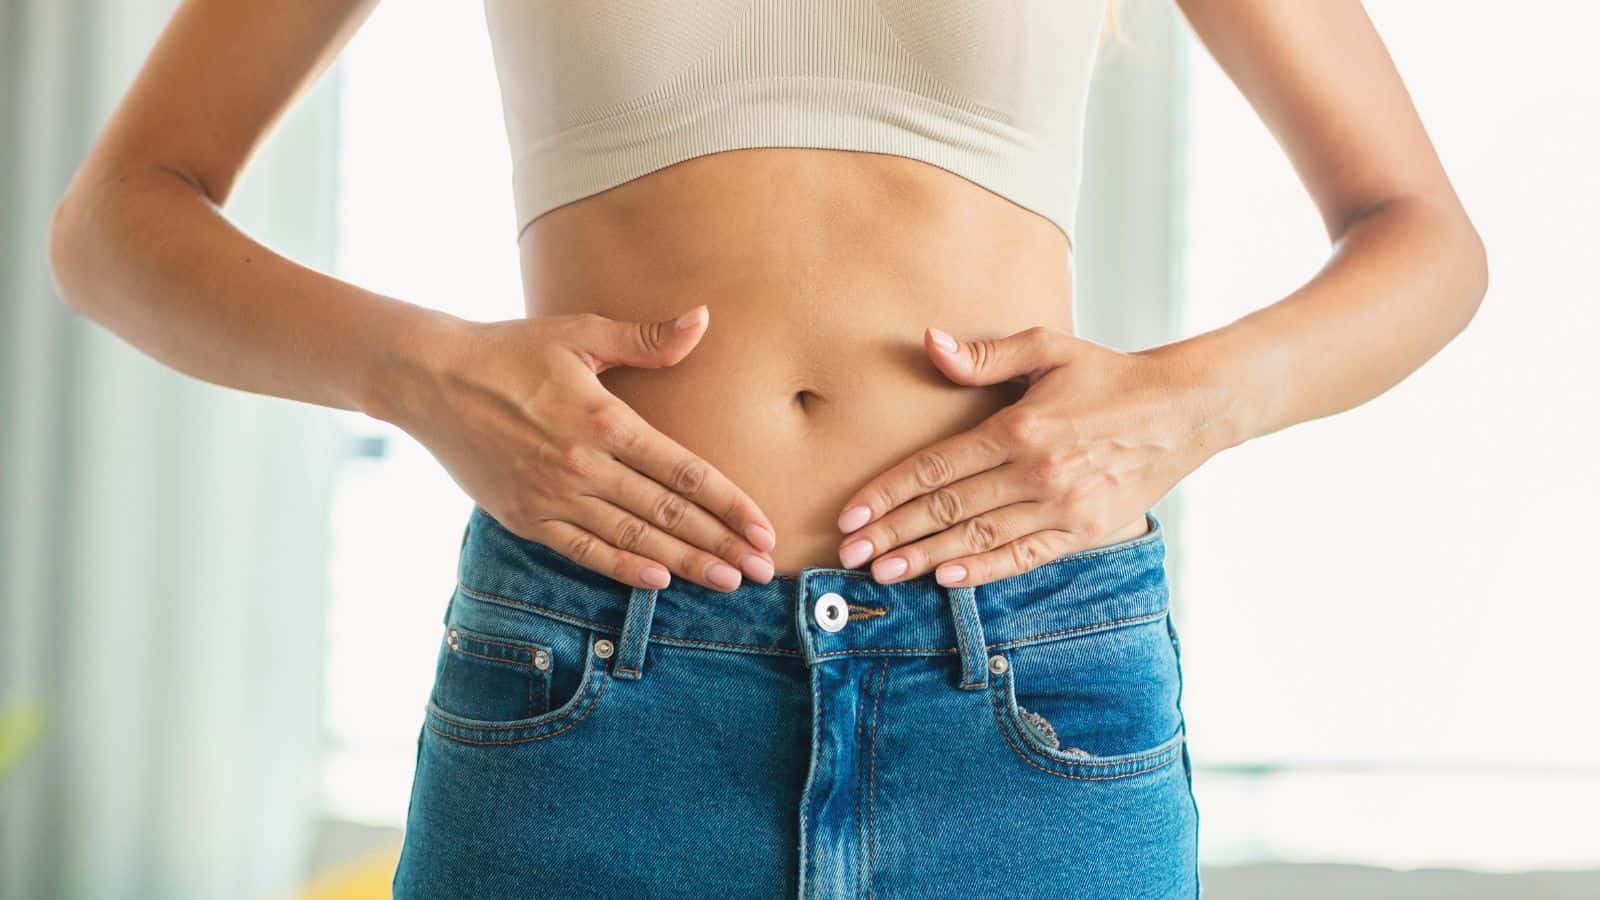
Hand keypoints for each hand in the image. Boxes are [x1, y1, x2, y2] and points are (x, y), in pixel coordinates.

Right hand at [384, 305, 777, 591]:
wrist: (429, 378)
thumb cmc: (510, 349)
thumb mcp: (579, 332)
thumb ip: (645, 339)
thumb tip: (703, 320)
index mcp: (605, 419)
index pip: (683, 470)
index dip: (729, 502)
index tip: (763, 526)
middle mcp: (583, 464)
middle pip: (667, 512)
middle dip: (720, 543)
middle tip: (762, 568)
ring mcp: (552, 495)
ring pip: (632, 538)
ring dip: (684, 563)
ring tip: (726, 581)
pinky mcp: (525, 516)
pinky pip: (582, 551)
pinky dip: (622, 568)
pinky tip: (658, 581)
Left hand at [834, 325, 1223, 587]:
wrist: (1184, 409)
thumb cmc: (1109, 375)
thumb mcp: (1049, 347)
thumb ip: (985, 354)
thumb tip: (931, 344)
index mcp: (1019, 427)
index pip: (936, 468)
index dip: (888, 491)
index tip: (852, 512)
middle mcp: (1036, 472)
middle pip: (948, 509)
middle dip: (893, 533)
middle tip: (850, 553)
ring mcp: (1061, 507)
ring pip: (978, 538)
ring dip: (926, 557)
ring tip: (883, 571)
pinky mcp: (1083, 531)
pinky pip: (1024, 556)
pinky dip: (984, 570)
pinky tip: (948, 579)